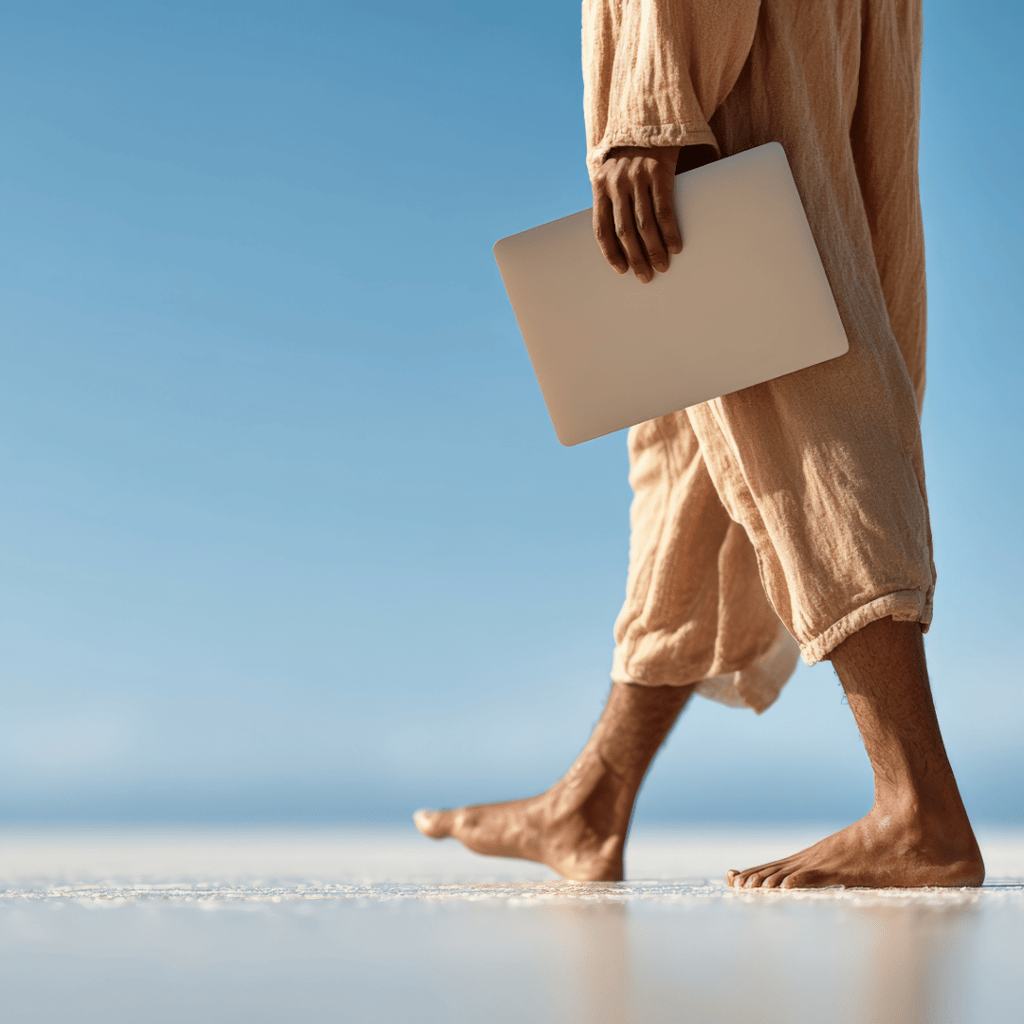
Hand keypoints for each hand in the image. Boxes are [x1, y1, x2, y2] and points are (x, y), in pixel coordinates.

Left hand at [591, 145, 681, 283]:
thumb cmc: (632, 153)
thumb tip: (623, 234)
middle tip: (645, 276)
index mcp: (600, 186)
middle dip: (635, 257)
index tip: (622, 270)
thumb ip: (615, 197)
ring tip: (662, 266)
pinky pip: (663, 209)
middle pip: (624, 231)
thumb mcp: (614, 172)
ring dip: (654, 249)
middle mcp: (616, 183)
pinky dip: (669, 231)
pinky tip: (675, 246)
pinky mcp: (658, 171)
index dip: (611, 253)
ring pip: (644, 224)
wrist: (649, 116)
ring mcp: (637, 177)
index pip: (601, 228)